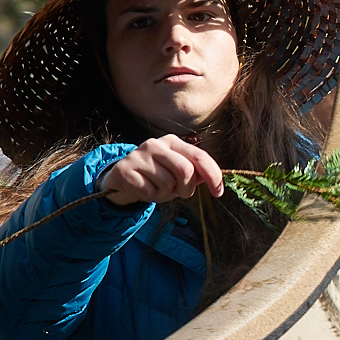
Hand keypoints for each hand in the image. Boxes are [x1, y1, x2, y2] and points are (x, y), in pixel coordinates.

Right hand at [99, 135, 223, 205]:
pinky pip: (148, 191)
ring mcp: (139, 155)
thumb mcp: (176, 173)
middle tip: (180, 194)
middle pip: (185, 170)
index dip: (213, 175)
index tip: (218, 192)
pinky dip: (150, 196)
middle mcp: (156, 144)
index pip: (200, 156)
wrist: (122, 177)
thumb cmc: (155, 176)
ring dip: (166, 194)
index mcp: (173, 142)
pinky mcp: (125, 169)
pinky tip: (143, 189)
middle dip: (187, 189)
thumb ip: (195, 173)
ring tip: (157, 189)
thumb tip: (213, 179)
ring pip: (167, 183)